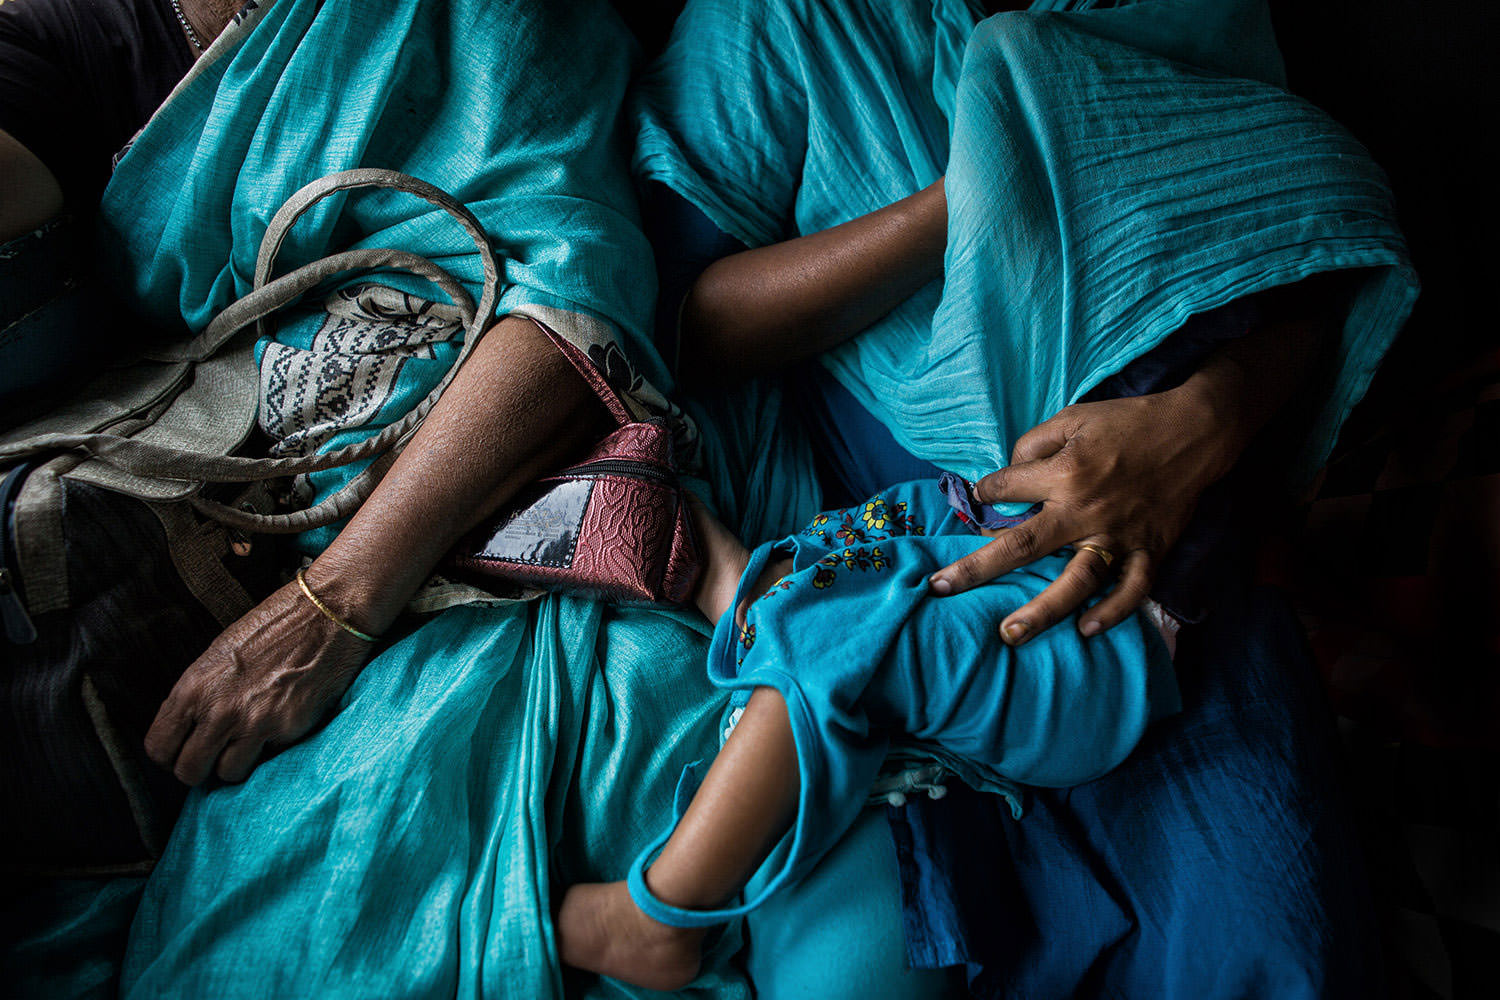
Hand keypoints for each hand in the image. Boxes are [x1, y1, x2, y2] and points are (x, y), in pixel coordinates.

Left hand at [143, 576, 372, 784]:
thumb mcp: (220, 654)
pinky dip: (270, 751)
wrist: (327, 613)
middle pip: (188, 771)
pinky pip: (267, 760)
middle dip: (200, 769)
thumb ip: (201, 695)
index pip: (158, 747)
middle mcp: (218, 709)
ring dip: (236, 764)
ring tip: (248, 743)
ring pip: (227, 774)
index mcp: (193, 687)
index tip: (186, 751)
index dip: (170, 756)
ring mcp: (254, 722)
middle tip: (216, 755)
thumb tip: (192, 730)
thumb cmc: (275, 626)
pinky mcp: (288, 729)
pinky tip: (278, 726)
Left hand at [928, 383, 1250, 643]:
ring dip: (1042, 611)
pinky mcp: (1150, 550)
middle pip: (1022, 547)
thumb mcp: (1073, 417)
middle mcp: (1086, 510)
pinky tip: (1086, 631)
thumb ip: (1034, 445)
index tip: (976, 498)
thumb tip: (1006, 475)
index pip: (1005, 491)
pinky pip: (1132, 590)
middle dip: (977, 569)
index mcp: (1064, 473)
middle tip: (941, 589)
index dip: (984, 494)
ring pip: (1075, 582)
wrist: (1194, 431)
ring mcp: (1119, 536)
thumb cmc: (1128, 422)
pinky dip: (1113, 613)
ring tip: (1010, 635)